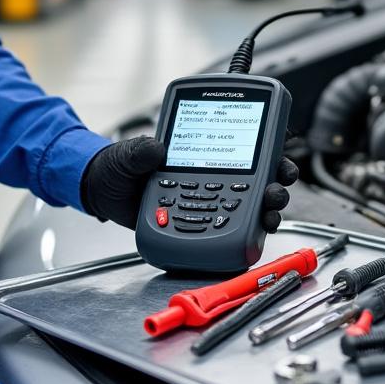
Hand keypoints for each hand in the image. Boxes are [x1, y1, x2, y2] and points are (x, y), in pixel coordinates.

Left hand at [80, 136, 300, 230]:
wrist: (103, 194)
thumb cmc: (120, 166)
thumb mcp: (127, 154)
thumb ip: (141, 151)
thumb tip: (155, 149)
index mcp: (204, 152)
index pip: (245, 145)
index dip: (270, 148)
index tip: (281, 151)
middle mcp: (214, 176)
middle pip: (258, 179)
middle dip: (276, 184)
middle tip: (276, 189)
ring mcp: (210, 202)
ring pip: (251, 208)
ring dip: (267, 212)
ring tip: (267, 217)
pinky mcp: (202, 226)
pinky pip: (228, 233)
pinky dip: (244, 237)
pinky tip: (249, 238)